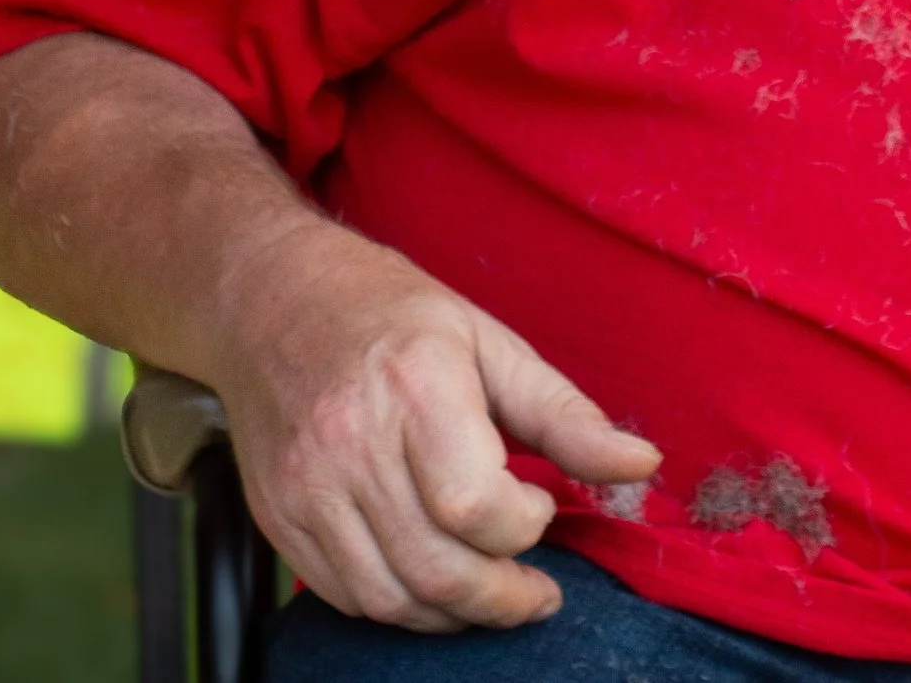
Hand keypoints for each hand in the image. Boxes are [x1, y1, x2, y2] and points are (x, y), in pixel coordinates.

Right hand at [211, 217, 657, 629]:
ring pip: (392, 599)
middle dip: (502, 598)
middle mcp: (351, 442)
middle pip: (437, 568)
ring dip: (454, 614)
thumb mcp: (486, 337)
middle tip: (537, 594)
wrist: (268, 296)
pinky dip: (399, 607)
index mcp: (414, 385)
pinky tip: (429, 582)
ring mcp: (307, 486)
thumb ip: (564, 413)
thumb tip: (642, 465)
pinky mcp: (279, 516)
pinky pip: (347, 595)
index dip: (524, 527)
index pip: (477, 507)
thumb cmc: (388, 311)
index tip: (541, 508)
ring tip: (489, 594)